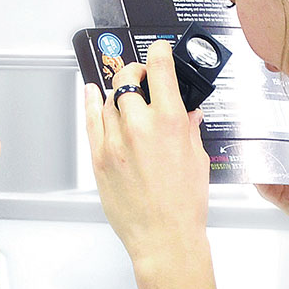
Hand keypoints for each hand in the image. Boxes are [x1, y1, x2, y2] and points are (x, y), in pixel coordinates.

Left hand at [84, 40, 210, 269]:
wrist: (164, 238)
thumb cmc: (184, 205)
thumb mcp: (197, 159)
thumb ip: (189, 129)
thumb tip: (187, 113)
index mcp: (170, 122)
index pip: (160, 69)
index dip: (159, 52)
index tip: (160, 50)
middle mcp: (139, 126)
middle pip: (128, 79)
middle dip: (136, 72)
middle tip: (142, 76)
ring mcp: (114, 141)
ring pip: (109, 100)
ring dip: (118, 92)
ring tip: (124, 93)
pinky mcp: (98, 157)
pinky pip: (91, 120)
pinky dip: (91, 103)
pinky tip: (93, 94)